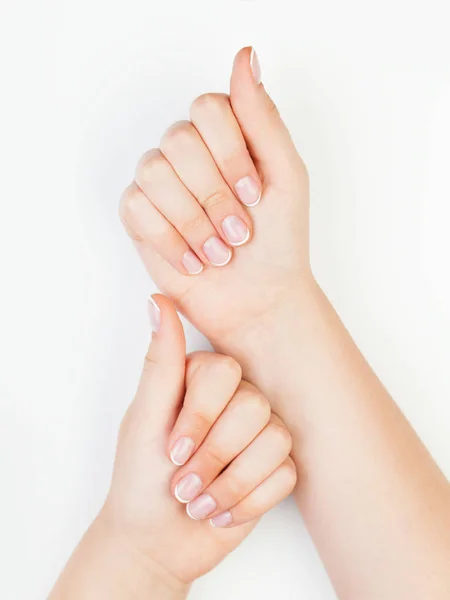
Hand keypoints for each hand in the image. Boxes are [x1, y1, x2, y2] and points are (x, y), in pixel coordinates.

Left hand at [99, 296, 294, 586]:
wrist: (156, 542)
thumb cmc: (140, 479)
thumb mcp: (143, 419)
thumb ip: (160, 361)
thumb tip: (158, 298)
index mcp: (202, 380)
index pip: (226, 372)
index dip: (202, 415)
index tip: (172, 449)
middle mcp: (235, 401)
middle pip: (255, 408)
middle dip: (215, 456)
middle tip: (183, 483)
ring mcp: (258, 434)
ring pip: (276, 441)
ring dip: (231, 484)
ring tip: (200, 501)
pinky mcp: (276, 469)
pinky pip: (286, 475)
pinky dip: (248, 502)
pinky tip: (221, 511)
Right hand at [120, 47, 311, 347]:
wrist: (259, 299)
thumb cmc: (278, 241)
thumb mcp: (287, 175)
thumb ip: (263, 118)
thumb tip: (245, 57)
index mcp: (225, 136)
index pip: (207, 108)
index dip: (229, 153)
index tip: (254, 195)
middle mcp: (189, 154)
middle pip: (178, 140)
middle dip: (214, 194)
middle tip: (239, 231)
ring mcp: (162, 184)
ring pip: (154, 171)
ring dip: (194, 220)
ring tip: (220, 251)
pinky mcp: (140, 218)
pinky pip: (136, 206)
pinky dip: (170, 239)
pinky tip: (196, 261)